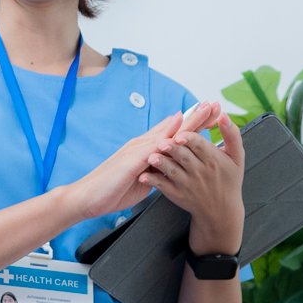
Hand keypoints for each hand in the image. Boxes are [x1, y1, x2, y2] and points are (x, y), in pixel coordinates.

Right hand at [67, 102, 212, 219]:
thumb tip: (171, 166)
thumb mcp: (143, 177)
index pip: (174, 133)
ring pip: (166, 133)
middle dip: (195, 116)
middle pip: (174, 127)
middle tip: (214, 105)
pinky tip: (179, 134)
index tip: (212, 116)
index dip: (193, 124)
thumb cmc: (113, 189)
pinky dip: (166, 141)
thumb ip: (157, 168)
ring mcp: (136, 151)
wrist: (88, 198)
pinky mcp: (130, 162)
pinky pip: (151, 150)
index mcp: (147, 149)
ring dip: (186, 122)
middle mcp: (142, 144)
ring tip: (204, 112)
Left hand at [145, 108, 245, 255]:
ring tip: (151, 157)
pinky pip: (163, 186)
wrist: (221, 211)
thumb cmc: (229, 179)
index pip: (200, 145)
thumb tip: (223, 114)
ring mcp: (187, 184)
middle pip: (184, 157)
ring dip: (161, 164)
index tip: (180, 133)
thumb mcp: (237, 156)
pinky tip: (144, 176)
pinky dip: (153, 181)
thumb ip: (232, 134)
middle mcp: (200, 172)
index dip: (190, 139)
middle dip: (173, 149)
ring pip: (172, 171)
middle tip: (161, 142)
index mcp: (213, 159)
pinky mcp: (177, 194)